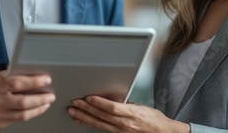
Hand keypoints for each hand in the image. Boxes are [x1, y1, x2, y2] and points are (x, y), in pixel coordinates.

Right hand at [0, 70, 54, 128]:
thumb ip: (10, 75)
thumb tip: (29, 70)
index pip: (18, 83)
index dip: (34, 81)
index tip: (46, 79)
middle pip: (24, 102)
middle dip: (41, 98)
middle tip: (51, 95)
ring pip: (23, 114)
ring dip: (38, 108)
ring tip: (47, 103)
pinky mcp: (0, 123)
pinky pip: (18, 120)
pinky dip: (29, 114)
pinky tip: (36, 109)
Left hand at [68, 96, 189, 132]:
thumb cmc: (154, 120)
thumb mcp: (142, 106)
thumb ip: (127, 104)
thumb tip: (114, 98)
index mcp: (132, 114)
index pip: (112, 108)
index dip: (99, 103)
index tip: (88, 98)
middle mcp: (125, 124)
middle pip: (102, 116)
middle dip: (86, 109)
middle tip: (75, 103)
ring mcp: (121, 132)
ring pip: (98, 124)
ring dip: (84, 117)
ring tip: (73, 112)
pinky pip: (101, 129)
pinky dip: (90, 124)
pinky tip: (82, 121)